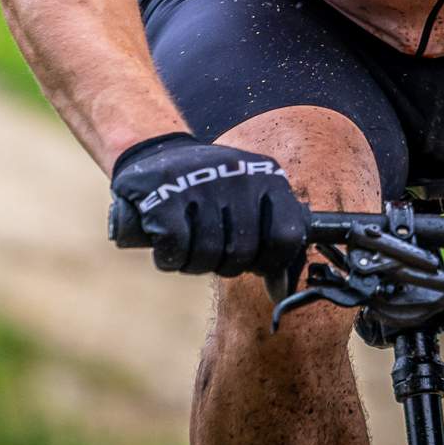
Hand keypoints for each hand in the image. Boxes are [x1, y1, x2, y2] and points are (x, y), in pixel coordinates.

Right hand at [108, 132, 307, 277]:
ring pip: (208, 255)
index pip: (286, 236)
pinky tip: (167, 245)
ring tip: (190, 246)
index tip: (254, 263)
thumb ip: (271, 237)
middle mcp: (239, 175)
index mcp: (268, 177)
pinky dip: (170, 259)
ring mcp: (201, 183)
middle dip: (226, 264)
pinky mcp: (163, 196)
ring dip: (194, 263)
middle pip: (243, 252)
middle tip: (213, 251)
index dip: (270, 262)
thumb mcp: (250, 199)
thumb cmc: (211, 189)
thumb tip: (281, 290)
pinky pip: (176, 250)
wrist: (157, 154)